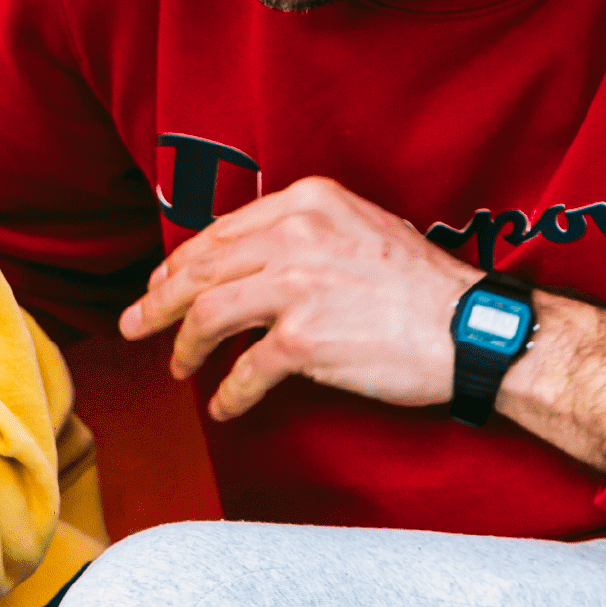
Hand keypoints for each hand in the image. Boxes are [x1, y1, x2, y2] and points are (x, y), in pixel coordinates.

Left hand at [120, 176, 479, 420]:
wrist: (470, 328)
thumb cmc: (421, 285)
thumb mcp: (359, 226)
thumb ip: (302, 232)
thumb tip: (246, 259)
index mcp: (306, 201)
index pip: (220, 232)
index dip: (180, 264)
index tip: (160, 284)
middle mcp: (295, 235)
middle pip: (200, 269)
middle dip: (158, 302)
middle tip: (135, 324)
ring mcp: (296, 287)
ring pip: (207, 316)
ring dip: (183, 346)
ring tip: (177, 366)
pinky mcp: (303, 340)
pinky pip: (244, 371)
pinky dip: (227, 393)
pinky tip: (223, 405)